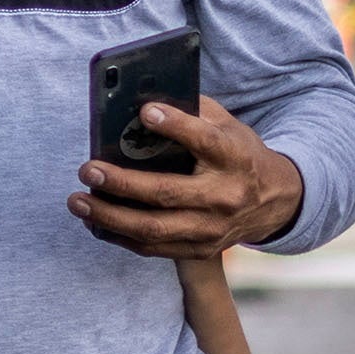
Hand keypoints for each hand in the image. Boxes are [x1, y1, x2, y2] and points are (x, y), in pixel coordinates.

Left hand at [69, 94, 301, 260]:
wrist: (276, 201)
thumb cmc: (239, 154)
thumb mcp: (228, 126)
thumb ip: (194, 113)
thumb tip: (141, 104)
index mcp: (235, 158)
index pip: (205, 141)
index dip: (176, 126)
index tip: (145, 112)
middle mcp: (225, 196)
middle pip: (167, 192)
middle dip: (122, 183)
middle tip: (86, 170)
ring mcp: (212, 228)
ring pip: (153, 228)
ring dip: (110, 217)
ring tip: (78, 202)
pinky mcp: (200, 248)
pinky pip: (153, 248)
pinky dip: (119, 236)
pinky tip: (95, 222)